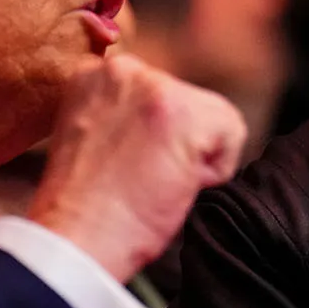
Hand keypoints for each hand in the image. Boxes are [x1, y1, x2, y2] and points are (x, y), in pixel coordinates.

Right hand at [29, 54, 247, 281]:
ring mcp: (154, 87)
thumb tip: (168, 123)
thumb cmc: (84, 206)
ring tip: (152, 182)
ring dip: (193, 155)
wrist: (75, 238)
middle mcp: (123, 69)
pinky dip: (215, 169)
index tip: (128, 165)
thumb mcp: (94, 137)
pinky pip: (232, 133)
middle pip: (187, 102)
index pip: (158, 95)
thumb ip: (124, 114)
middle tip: (140, 177)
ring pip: (211, 117)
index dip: (153, 138)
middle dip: (175, 143)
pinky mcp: (183, 112)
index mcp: (95, 74)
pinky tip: (175, 185)